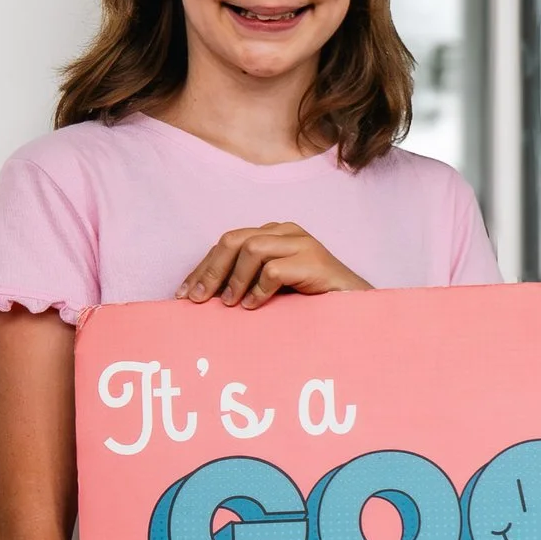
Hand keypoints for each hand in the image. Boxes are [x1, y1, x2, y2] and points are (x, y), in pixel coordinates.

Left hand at [179, 223, 370, 308]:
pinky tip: (253, 306)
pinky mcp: (313, 261)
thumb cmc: (311, 300)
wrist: (355, 307)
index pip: (227, 242)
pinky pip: (274, 270)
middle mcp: (286, 232)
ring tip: (229, 304)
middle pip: (234, 240)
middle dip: (211, 270)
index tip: (185, 293)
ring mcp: (302, 243)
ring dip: (234, 279)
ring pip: (252, 249)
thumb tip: (205, 295)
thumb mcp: (272, 289)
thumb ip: (245, 282)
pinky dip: (259, 289)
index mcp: (273, 234)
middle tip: (198, 299)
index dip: (203, 267)